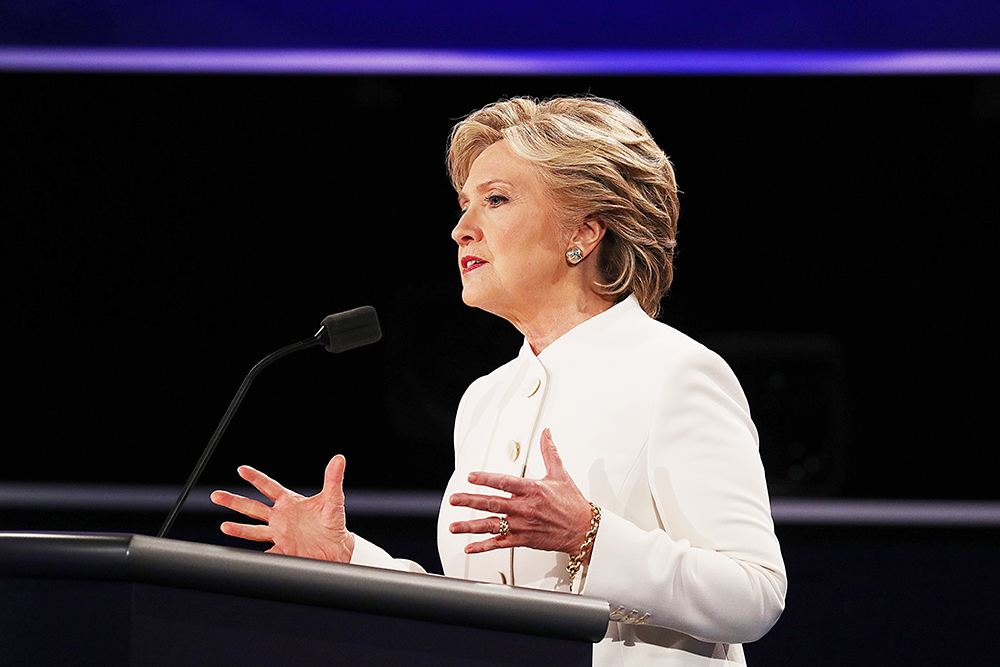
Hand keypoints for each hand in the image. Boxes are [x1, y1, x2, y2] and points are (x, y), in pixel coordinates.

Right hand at [210, 455, 354, 561]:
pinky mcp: (282, 550)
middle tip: (215, 496)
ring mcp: (279, 534)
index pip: (268, 486)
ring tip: (224, 526)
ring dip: (238, 529)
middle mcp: (280, 517)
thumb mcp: (334, 499)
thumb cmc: (334, 522)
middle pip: (252, 507)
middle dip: (234, 501)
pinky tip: (242, 555)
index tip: (241, 469)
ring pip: (253, 530)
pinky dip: (254, 555)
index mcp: (289, 502)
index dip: (255, 477)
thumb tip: (339, 459)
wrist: (336, 548)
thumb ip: (334, 479)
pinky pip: (265, 552)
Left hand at [448, 428, 592, 556]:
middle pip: (492, 503)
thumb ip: (549, 452)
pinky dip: (483, 547)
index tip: (471, 476)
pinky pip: (500, 544)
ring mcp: (522, 525)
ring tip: (454, 526)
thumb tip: (547, 433)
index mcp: (532, 490)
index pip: (505, 482)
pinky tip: (469, 546)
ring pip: (492, 525)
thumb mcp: (560, 474)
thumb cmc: (573, 504)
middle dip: (470, 501)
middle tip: (454, 499)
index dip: (486, 479)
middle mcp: (525, 508)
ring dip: (471, 526)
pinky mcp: (523, 540)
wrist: (584, 530)